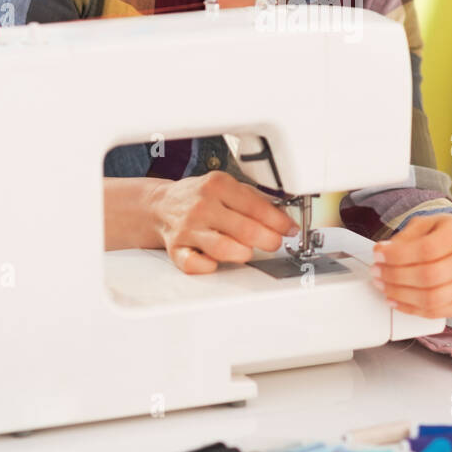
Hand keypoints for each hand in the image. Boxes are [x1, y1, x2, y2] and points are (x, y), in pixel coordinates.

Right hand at [149, 171, 298, 273]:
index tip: (290, 229)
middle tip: (274, 243)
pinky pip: (196, 265)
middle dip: (269, 240)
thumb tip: (284, 218)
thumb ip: (254, 199)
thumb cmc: (199, 197)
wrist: (161, 205)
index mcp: (217, 185)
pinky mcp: (176, 249)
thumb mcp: (226, 186)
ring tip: (247, 250)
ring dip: (244, 253)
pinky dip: (210, 266)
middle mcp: (202, 206)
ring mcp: (188, 229)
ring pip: (224, 249)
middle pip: (246, 231)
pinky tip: (217, 260)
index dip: (279, 222)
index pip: (257, 207)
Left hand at [370, 215, 451, 317]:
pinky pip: (435, 313)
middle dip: (394, 276)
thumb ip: (405, 237)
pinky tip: (395, 300)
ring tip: (383, 285)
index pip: (426, 249)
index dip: (397, 255)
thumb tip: (383, 252)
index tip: (378, 254)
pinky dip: (410, 309)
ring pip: (431, 299)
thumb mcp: (427, 224)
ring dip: (399, 294)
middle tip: (376, 271)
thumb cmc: (448, 234)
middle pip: (428, 276)